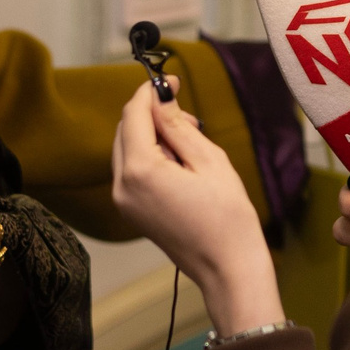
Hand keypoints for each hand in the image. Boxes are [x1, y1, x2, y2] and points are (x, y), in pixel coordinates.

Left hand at [109, 83, 282, 332]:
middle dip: (150, 113)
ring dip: (151, 134)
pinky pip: (132, 170)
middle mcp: (122, 186)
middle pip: (125, 129)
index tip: (173, 81)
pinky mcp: (132, 211)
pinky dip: (150, 155)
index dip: (151, 92)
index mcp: (139, 170)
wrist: (227, 268)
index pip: (133, 113)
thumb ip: (178, 126)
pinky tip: (180, 161)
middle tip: (186, 113)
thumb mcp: (208, 160)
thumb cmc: (226, 217)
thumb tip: (160, 98)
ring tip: (190, 140)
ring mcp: (123, 201)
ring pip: (127, 148)